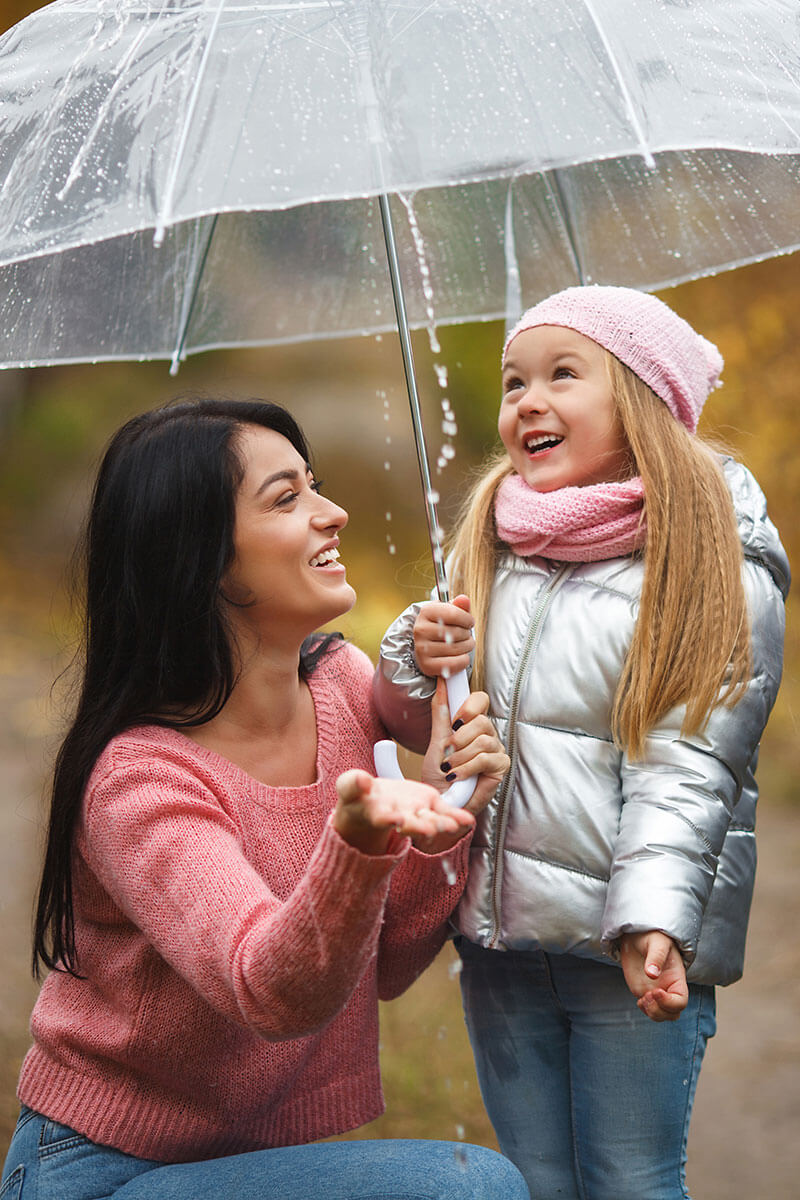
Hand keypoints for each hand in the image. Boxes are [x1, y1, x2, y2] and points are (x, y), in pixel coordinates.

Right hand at [333, 768, 473, 856]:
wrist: (371, 802)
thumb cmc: (359, 796)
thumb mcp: (350, 787)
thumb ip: (353, 784)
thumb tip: (361, 780)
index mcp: (378, 814)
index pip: (383, 818)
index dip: (388, 819)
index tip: (395, 819)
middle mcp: (399, 818)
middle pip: (410, 824)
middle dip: (419, 827)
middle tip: (428, 830)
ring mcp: (416, 814)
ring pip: (428, 820)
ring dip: (439, 824)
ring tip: (451, 825)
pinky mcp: (429, 806)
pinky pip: (444, 813)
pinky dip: (455, 817)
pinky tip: (466, 820)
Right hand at [413, 594, 474, 677]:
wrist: (428, 646)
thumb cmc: (442, 627)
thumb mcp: (449, 613)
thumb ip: (459, 606)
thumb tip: (464, 600)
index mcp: (426, 612)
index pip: (454, 614)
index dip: (467, 619)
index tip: (469, 622)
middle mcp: (421, 630)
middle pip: (457, 632)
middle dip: (467, 634)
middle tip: (465, 635)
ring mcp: (422, 648)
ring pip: (457, 648)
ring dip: (467, 647)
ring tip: (463, 644)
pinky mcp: (427, 665)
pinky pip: (454, 663)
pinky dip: (463, 660)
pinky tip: (460, 656)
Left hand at [417, 678, 509, 852]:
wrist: (441, 802)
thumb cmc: (439, 776)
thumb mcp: (435, 742)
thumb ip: (441, 715)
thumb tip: (442, 685)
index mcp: (472, 725)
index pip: (479, 700)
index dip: (468, 705)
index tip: (454, 719)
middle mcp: (487, 734)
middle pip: (482, 720)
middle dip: (460, 736)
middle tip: (448, 750)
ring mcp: (495, 750)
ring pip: (484, 740)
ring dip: (461, 756)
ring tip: (450, 767)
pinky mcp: (500, 767)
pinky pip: (485, 759)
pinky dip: (467, 767)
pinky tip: (456, 776)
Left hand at [619, 930, 688, 1022]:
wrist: (638, 935)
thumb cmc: (653, 936)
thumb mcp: (657, 943)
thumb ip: (656, 957)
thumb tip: (652, 974)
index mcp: (677, 978)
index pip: (681, 1001)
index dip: (670, 1002)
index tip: (655, 991)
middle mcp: (669, 988)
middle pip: (673, 1013)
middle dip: (660, 1011)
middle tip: (647, 996)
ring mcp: (656, 991)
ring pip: (662, 1015)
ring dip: (652, 1012)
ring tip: (643, 998)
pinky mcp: (644, 992)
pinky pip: (649, 1010)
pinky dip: (645, 1010)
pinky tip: (639, 999)